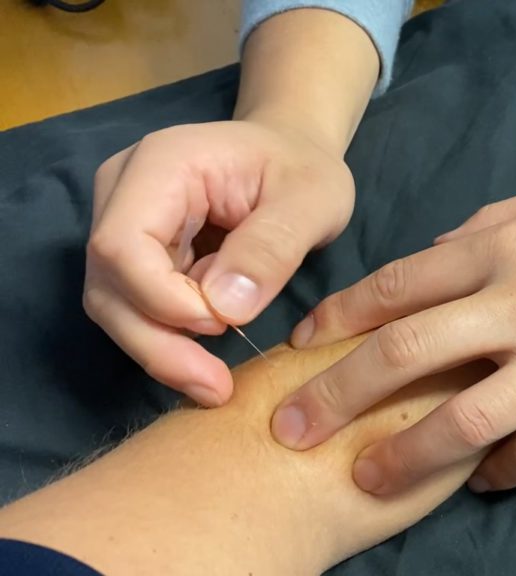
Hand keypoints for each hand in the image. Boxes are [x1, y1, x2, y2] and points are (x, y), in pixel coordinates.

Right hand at [85, 120, 353, 405]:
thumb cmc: (304, 168)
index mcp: (161, 165)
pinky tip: (207, 365)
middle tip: (215, 387)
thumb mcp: (314, 199)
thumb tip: (225, 309)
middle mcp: (123, 191)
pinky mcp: (135, 255)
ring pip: (114, 305)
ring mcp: (122, 222)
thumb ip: (273, 247)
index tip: (221, 323)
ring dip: (160, 351)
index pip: (122, 244)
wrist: (292, 155)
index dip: (161, 298)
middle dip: (157, 343)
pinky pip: (135, 308)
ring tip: (215, 384)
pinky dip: (168, 342)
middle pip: (107, 283)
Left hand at [271, 171, 515, 493]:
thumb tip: (430, 260)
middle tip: (291, 428)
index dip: (339, 320)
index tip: (302, 348)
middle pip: (405, 355)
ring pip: (463, 421)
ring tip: (364, 479)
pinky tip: (479, 481)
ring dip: (403, 456)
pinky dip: (499, 471)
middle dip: (336, 395)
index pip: (396, 287)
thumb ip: (485, 226)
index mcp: (505, 246)